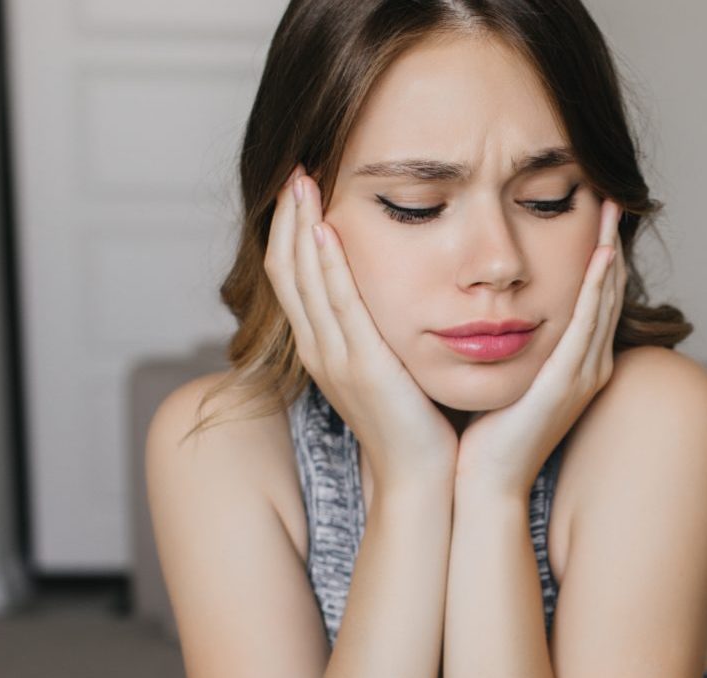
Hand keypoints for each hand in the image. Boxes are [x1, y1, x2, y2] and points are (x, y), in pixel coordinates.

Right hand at [266, 165, 457, 505]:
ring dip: (300, 227)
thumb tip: (388, 295)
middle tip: (295, 169)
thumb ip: (379, 332)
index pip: (291, 277)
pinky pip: (337, 305)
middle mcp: (318, 350)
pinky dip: (328, 265)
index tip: (299, 188)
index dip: (289, 231)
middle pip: (285, 270)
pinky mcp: (361, 366)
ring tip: (303, 181)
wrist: (421, 479)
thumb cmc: (415, 425)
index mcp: (321, 349)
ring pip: (303, 280)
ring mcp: (334, 359)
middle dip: (287, 217)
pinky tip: (327, 229)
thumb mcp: (388, 368)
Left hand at [454, 197, 625, 499]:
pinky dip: (595, 290)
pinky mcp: (567, 384)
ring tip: (610, 212)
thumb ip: (503, 344)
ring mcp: (583, 377)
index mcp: (574, 368)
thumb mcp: (500, 378)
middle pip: (606, 294)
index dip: (596, 259)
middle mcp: (588, 369)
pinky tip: (599, 258)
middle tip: (612, 197)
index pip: (592, 302)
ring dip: (609, 255)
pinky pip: (587, 325)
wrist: (481, 482)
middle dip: (610, 245)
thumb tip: (487, 312)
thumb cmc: (482, 436)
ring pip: (603, 303)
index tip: (592, 216)